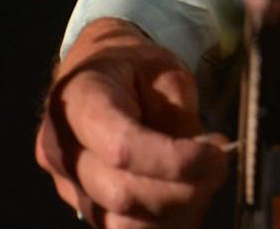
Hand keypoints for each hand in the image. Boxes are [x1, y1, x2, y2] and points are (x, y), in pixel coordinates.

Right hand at [34, 18, 228, 227]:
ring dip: (176, 211)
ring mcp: (66, 185)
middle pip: (123, 193)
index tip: (216, 153)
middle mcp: (60, 150)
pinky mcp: (81, 207)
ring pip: (123, 223)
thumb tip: (204, 158)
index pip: (122, 147)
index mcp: (77, 102)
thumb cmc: (130, 67)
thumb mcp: (162, 70)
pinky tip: (185, 195)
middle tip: (219, 166)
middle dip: (183, 189)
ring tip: (204, 180)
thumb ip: (178, 114)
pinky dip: (163, 221)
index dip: (174, 161)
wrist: (94, 73)